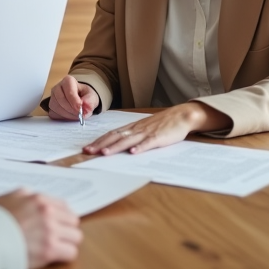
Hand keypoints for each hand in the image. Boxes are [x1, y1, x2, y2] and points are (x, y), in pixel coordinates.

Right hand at [0, 189, 81, 268]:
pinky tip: (56, 256)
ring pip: (75, 237)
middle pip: (73, 221)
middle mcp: (47, 213)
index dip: (63, 216)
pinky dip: (64, 255)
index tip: (60, 222)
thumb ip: (25, 196)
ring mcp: (50, 231)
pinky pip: (70, 253)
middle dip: (67, 229)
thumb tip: (33, 197)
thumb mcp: (9, 197)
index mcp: (39, 200)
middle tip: (59, 236)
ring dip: (67, 242)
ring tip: (57, 247)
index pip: (64, 206)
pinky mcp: (49, 250)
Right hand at [47, 75, 98, 120]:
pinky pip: (54, 113)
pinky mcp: (51, 106)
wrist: (80, 100)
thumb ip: (90, 101)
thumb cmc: (84, 96)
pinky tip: (70, 116)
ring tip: (77, 115)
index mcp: (68, 81)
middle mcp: (58, 88)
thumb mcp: (91, 96)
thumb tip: (86, 106)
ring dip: (68, 114)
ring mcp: (52, 97)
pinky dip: (63, 117)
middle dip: (71, 109)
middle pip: (61, 99)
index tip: (80, 108)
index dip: (74, 100)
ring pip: (56, 107)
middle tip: (80, 114)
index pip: (68, 90)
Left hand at [82, 101, 230, 155]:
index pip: (111, 134)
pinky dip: (140, 147)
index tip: (87, 148)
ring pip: (128, 140)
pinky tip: (133, 152)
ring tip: (104, 153)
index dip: (99, 141)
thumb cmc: (162, 124)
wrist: (181, 116)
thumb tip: (118, 145)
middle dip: (101, 144)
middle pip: (115, 136)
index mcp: (132, 127)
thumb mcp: (144, 128)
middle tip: (88, 151)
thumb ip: (132, 135)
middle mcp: (136, 129)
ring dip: (116, 147)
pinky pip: (148, 143)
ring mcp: (147, 132)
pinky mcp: (159, 137)